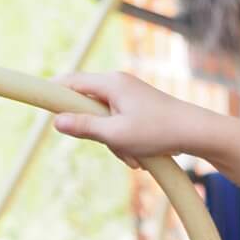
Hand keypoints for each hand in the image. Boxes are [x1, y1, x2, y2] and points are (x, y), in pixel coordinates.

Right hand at [53, 72, 207, 165]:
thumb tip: (56, 121)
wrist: (199, 133)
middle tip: (114, 147)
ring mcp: (131, 96)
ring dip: (115, 144)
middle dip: (96, 133)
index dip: (53, 94)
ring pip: (105, 121)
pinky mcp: (140, 109)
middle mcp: (119, 84)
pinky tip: (142, 157)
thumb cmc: (160, 131)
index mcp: (110, 83)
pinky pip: (121, 126)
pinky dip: (127, 143)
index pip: (70, 82)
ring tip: (135, 157)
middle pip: (87, 107)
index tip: (40, 106)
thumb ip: (85, 128)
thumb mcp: (117, 134)